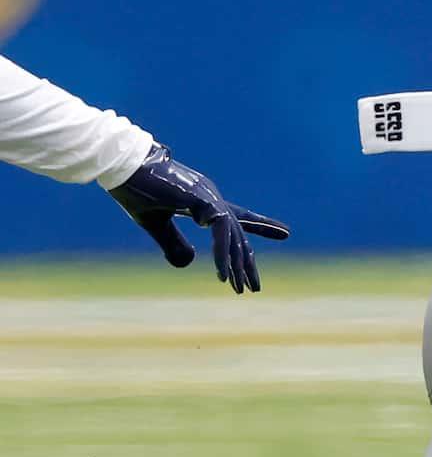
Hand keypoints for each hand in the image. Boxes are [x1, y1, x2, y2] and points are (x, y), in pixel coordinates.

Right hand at [108, 147, 290, 292]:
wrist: (121, 168)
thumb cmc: (135, 190)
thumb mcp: (155, 225)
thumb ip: (173, 243)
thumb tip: (189, 264)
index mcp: (203, 202)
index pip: (237, 217)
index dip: (261, 226)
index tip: (286, 233)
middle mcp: (212, 198)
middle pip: (238, 233)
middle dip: (247, 261)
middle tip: (256, 286)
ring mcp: (209, 197)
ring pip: (233, 235)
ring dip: (237, 264)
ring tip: (242, 289)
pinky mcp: (202, 199)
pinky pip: (220, 230)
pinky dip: (222, 253)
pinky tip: (223, 273)